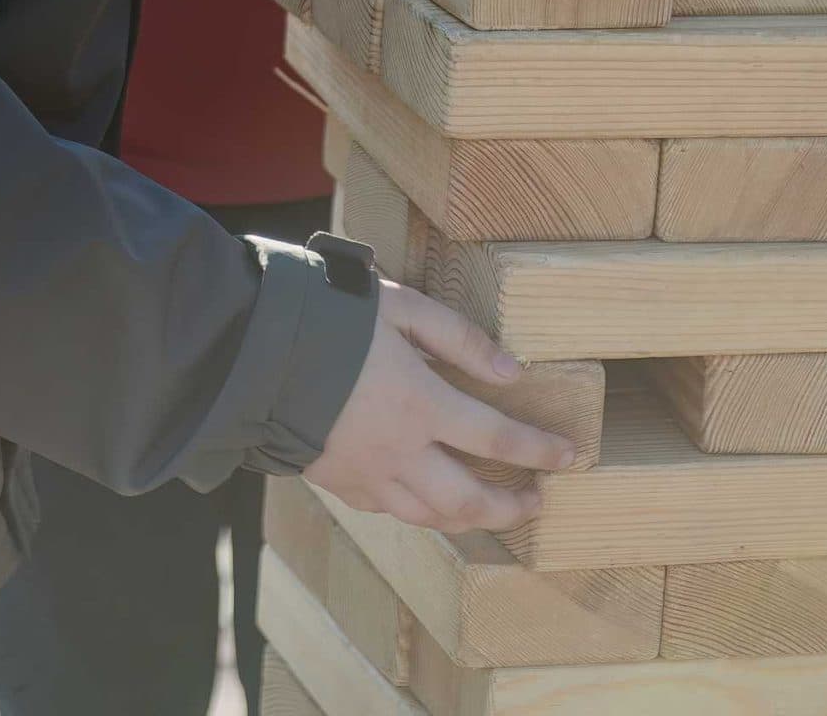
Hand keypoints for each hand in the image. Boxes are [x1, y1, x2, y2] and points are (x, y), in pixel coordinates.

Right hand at [303, 283, 571, 534]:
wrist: (255, 352)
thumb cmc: (332, 316)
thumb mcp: (402, 306)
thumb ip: (459, 338)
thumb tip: (511, 371)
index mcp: (422, 403)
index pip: (498, 439)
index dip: (539, 450)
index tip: (570, 456)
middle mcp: (401, 451)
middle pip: (470, 500)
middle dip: (511, 507)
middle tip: (537, 501)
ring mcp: (368, 474)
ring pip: (431, 517)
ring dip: (470, 519)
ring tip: (491, 510)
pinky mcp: (339, 483)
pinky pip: (391, 511)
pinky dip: (420, 511)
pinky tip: (427, 500)